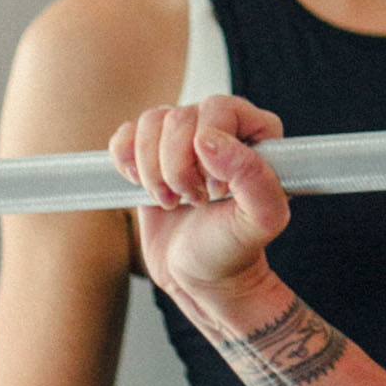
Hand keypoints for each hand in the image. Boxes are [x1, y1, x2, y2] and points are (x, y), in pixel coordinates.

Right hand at [108, 94, 288, 326]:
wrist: (199, 277)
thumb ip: (251, 176)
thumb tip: (207, 139)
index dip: (208, 149)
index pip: (220, 108)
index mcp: (259, 132)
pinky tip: (142, 186)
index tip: (216, 190)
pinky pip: (126, 133)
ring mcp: (184, 139)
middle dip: (177, 167)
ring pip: (150, 122)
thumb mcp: (260, 220)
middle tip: (194, 201)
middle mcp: (222, 127)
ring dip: (153, 170)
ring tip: (173, 200)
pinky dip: (126, 160)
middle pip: (179, 116)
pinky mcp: (151, 153)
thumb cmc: (234, 250)